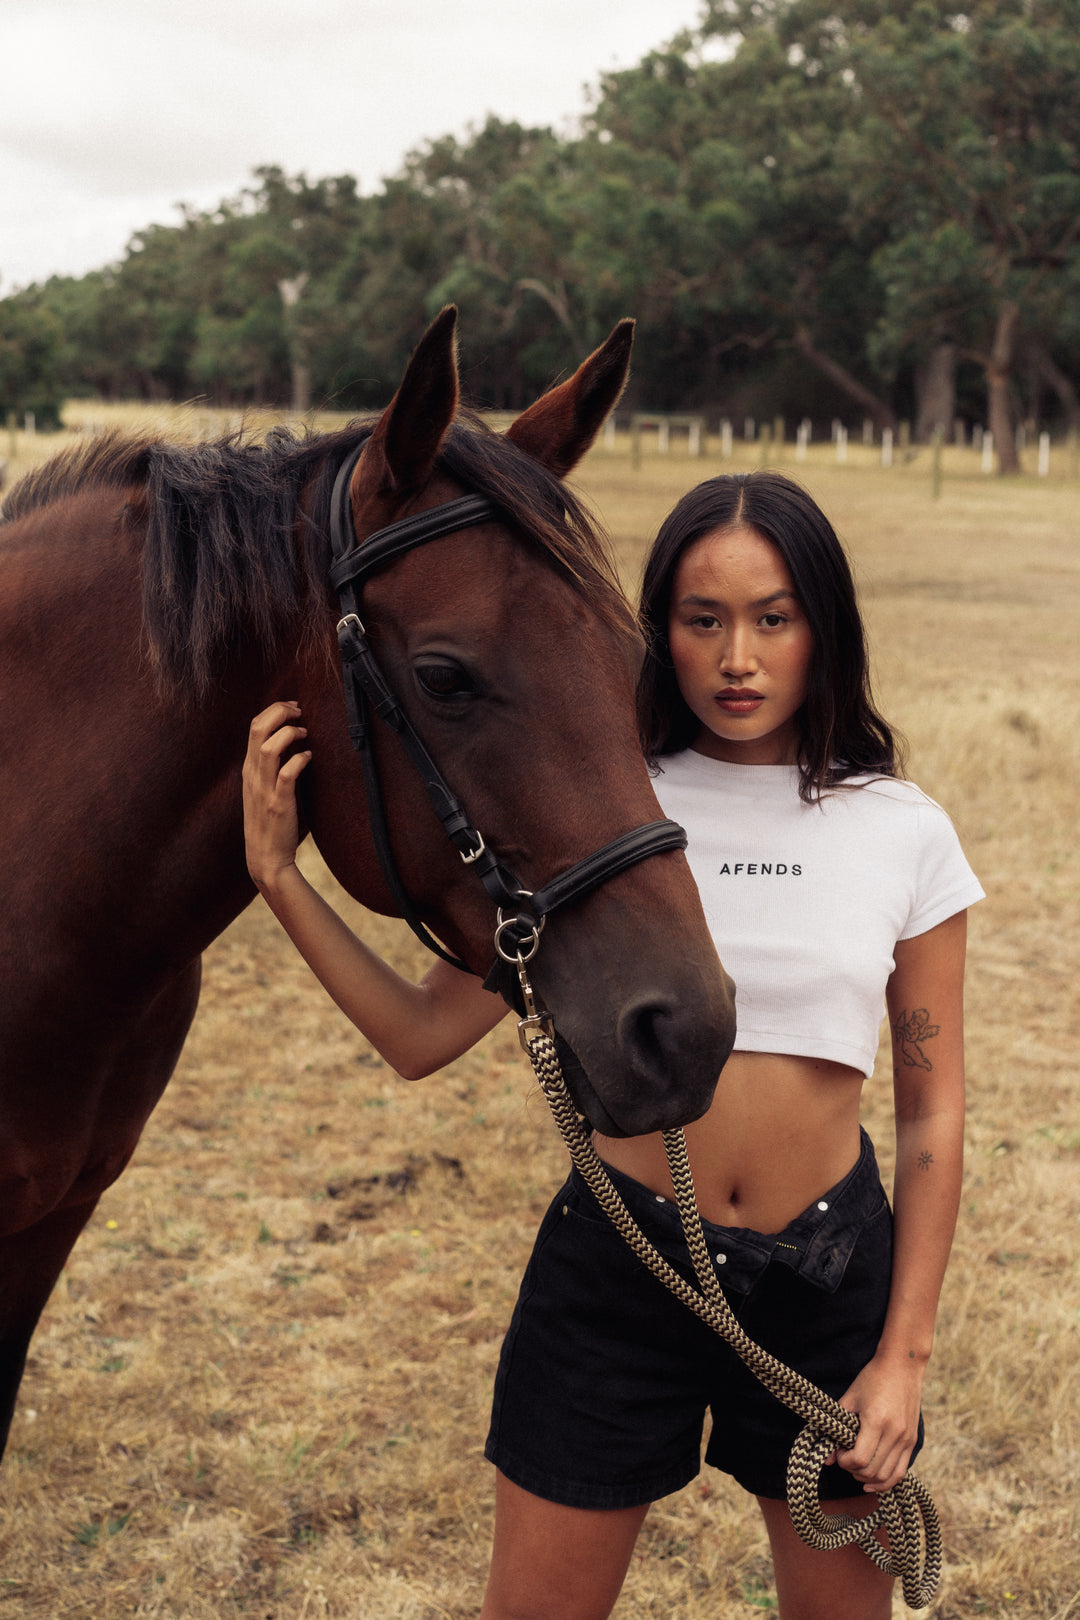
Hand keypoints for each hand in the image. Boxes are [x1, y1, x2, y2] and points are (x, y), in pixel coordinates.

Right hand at [242, 701, 311, 890]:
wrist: (266, 858)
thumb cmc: (271, 822)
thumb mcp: (266, 789)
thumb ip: (274, 767)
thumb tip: (294, 744)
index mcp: (249, 769)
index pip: (254, 726)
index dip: (273, 711)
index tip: (293, 708)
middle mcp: (253, 775)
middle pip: (258, 729)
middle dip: (279, 712)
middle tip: (299, 710)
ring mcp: (263, 789)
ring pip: (268, 747)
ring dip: (289, 733)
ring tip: (305, 732)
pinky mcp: (278, 804)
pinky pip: (287, 774)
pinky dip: (299, 760)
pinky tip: (310, 757)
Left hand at [827, 1352, 924, 1493]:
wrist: (902, 1365)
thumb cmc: (873, 1378)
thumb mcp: (850, 1398)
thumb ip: (836, 1428)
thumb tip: (826, 1458)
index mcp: (877, 1421)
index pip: (860, 1458)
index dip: (844, 1461)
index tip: (838, 1452)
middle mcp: (895, 1433)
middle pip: (872, 1470)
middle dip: (853, 1470)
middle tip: (844, 1458)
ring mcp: (906, 1439)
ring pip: (886, 1476)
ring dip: (868, 1478)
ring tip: (856, 1469)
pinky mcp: (912, 1441)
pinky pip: (900, 1472)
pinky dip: (886, 1481)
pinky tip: (873, 1481)